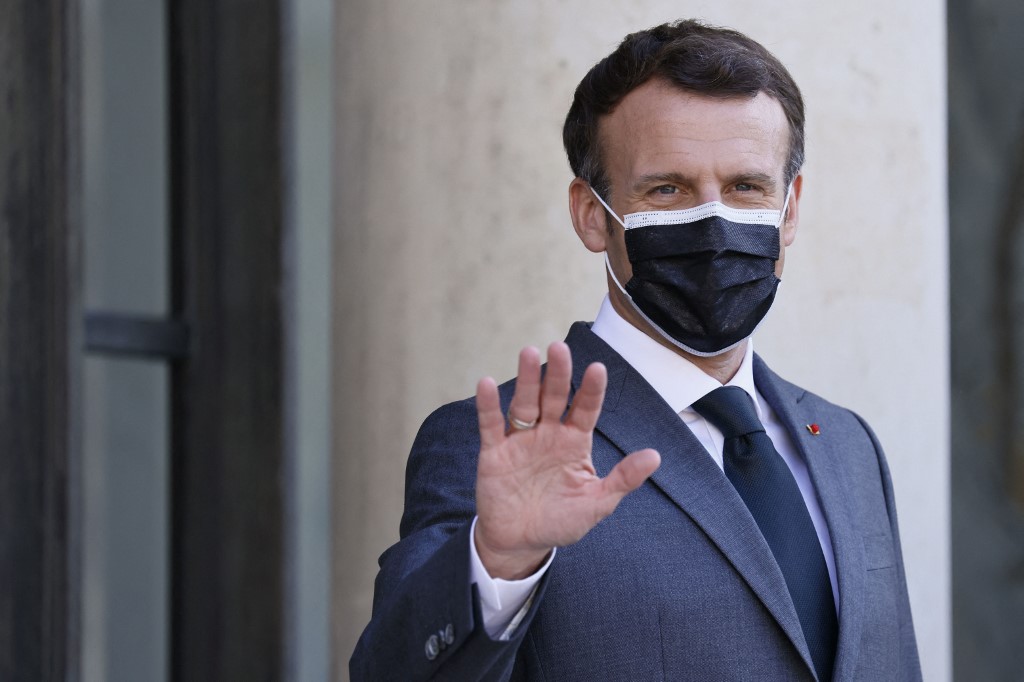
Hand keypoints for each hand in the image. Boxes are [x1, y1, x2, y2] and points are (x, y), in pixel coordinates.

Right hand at [474, 342, 660, 579]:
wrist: (521, 543)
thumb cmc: (561, 521)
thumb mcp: (597, 504)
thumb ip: (623, 479)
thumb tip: (655, 457)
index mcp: (574, 442)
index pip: (585, 409)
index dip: (591, 390)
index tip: (599, 369)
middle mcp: (548, 433)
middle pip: (554, 397)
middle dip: (558, 373)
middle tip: (559, 347)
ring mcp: (520, 440)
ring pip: (524, 403)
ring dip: (527, 379)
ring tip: (529, 353)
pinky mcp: (494, 452)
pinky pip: (491, 425)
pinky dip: (488, 405)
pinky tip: (487, 384)